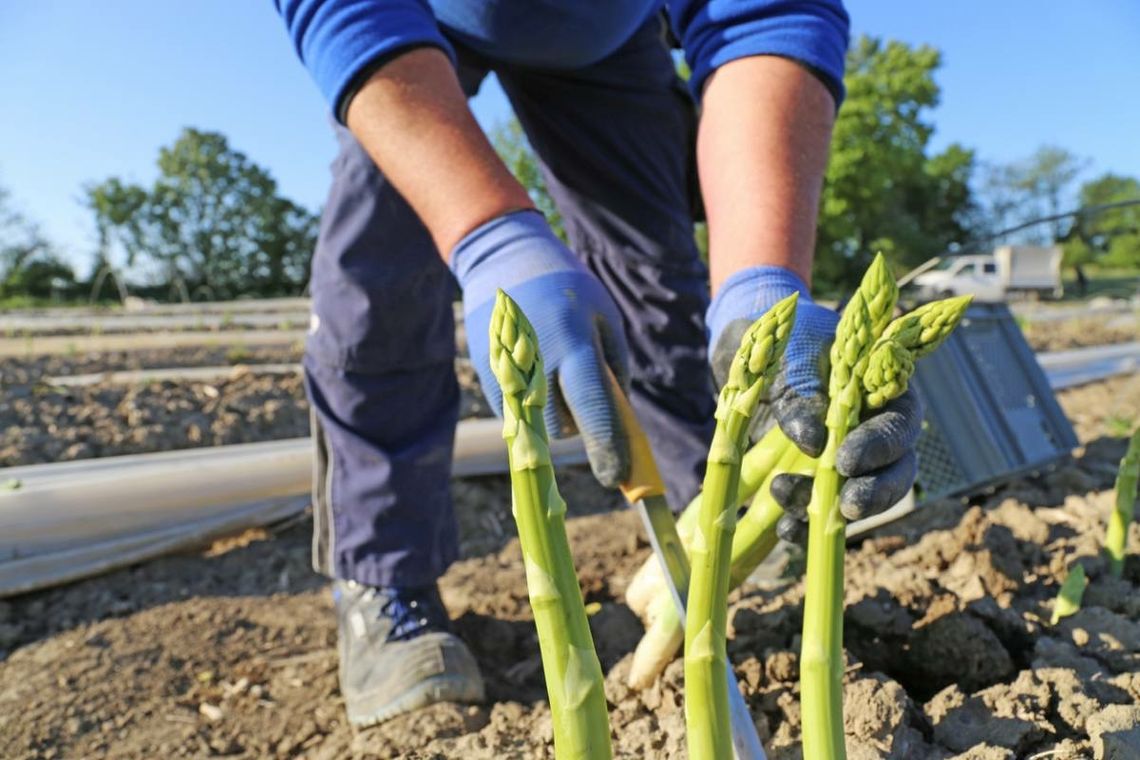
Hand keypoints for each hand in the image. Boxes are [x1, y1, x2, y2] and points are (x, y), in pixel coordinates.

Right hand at [453, 210, 630, 486]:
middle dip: (580, 424)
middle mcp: (538, 364)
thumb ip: (614, 369)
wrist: (506, 263)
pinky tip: (536, 369)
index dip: (606, 447)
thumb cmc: (567, 290)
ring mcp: (508, 373)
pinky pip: (518, 413)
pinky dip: (534, 404)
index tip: (618, 476)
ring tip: (557, 372)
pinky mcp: (489, 377)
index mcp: (573, 346)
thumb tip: (618, 419)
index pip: (592, 410)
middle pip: (563, 427)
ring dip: (556, 415)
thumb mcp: (604, 317)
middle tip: (583, 391)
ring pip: (539, 426)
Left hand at [707, 266, 921, 532]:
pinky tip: (786, 529)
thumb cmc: (782, 341)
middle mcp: (874, 430)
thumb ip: (804, 394)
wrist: (752, 347)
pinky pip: (824, 513)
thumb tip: (812, 443)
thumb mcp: (791, 357)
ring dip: (828, 508)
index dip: (880, 446)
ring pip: (860, 497)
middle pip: (896, 472)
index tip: (844, 458)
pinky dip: (807, 525)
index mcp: (883, 391)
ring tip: (782, 494)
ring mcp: (848, 460)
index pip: (898, 425)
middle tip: (846, 505)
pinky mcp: (818, 481)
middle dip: (874, 493)